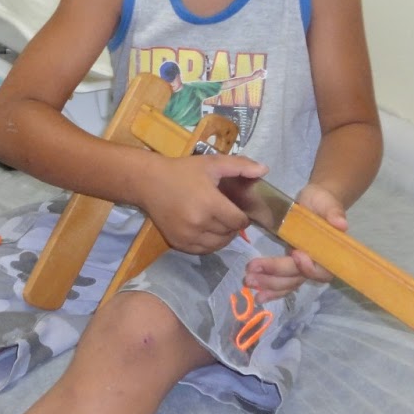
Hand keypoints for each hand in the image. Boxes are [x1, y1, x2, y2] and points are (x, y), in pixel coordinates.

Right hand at [138, 152, 262, 255]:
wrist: (149, 182)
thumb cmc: (182, 171)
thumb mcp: (212, 163)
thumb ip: (240, 166)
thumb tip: (264, 170)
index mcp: (210, 204)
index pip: (239, 221)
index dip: (243, 216)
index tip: (238, 209)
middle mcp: (199, 224)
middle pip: (229, 233)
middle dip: (233, 224)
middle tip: (228, 213)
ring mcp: (187, 236)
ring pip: (218, 245)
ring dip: (223, 236)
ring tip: (219, 222)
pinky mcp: (178, 243)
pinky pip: (203, 251)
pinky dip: (209, 243)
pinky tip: (207, 230)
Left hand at [242, 184, 347, 301]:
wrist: (314, 202)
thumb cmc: (323, 202)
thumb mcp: (327, 203)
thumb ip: (334, 212)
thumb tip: (341, 224)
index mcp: (329, 253)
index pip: (320, 268)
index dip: (307, 266)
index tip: (295, 254)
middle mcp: (317, 265)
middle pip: (297, 277)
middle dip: (275, 277)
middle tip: (252, 273)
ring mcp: (303, 267)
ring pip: (288, 283)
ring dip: (268, 285)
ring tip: (249, 282)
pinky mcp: (292, 266)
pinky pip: (283, 282)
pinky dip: (271, 289)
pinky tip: (258, 294)